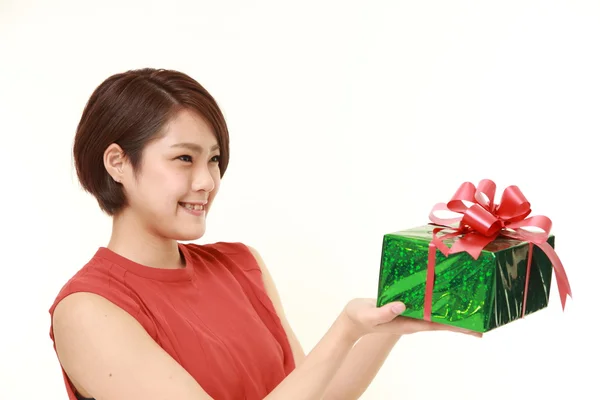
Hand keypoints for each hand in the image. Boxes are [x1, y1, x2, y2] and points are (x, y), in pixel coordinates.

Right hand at [341, 298, 482, 340]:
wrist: (353, 317)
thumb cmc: (360, 318)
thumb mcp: (370, 315)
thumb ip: (384, 312)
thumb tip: (402, 305)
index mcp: (408, 323)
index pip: (438, 326)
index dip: (457, 327)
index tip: (475, 329)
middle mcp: (413, 318)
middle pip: (442, 321)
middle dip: (461, 321)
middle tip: (483, 319)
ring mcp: (410, 311)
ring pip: (435, 311)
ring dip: (451, 308)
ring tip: (470, 303)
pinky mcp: (405, 302)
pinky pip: (425, 301)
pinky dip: (436, 297)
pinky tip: (444, 292)